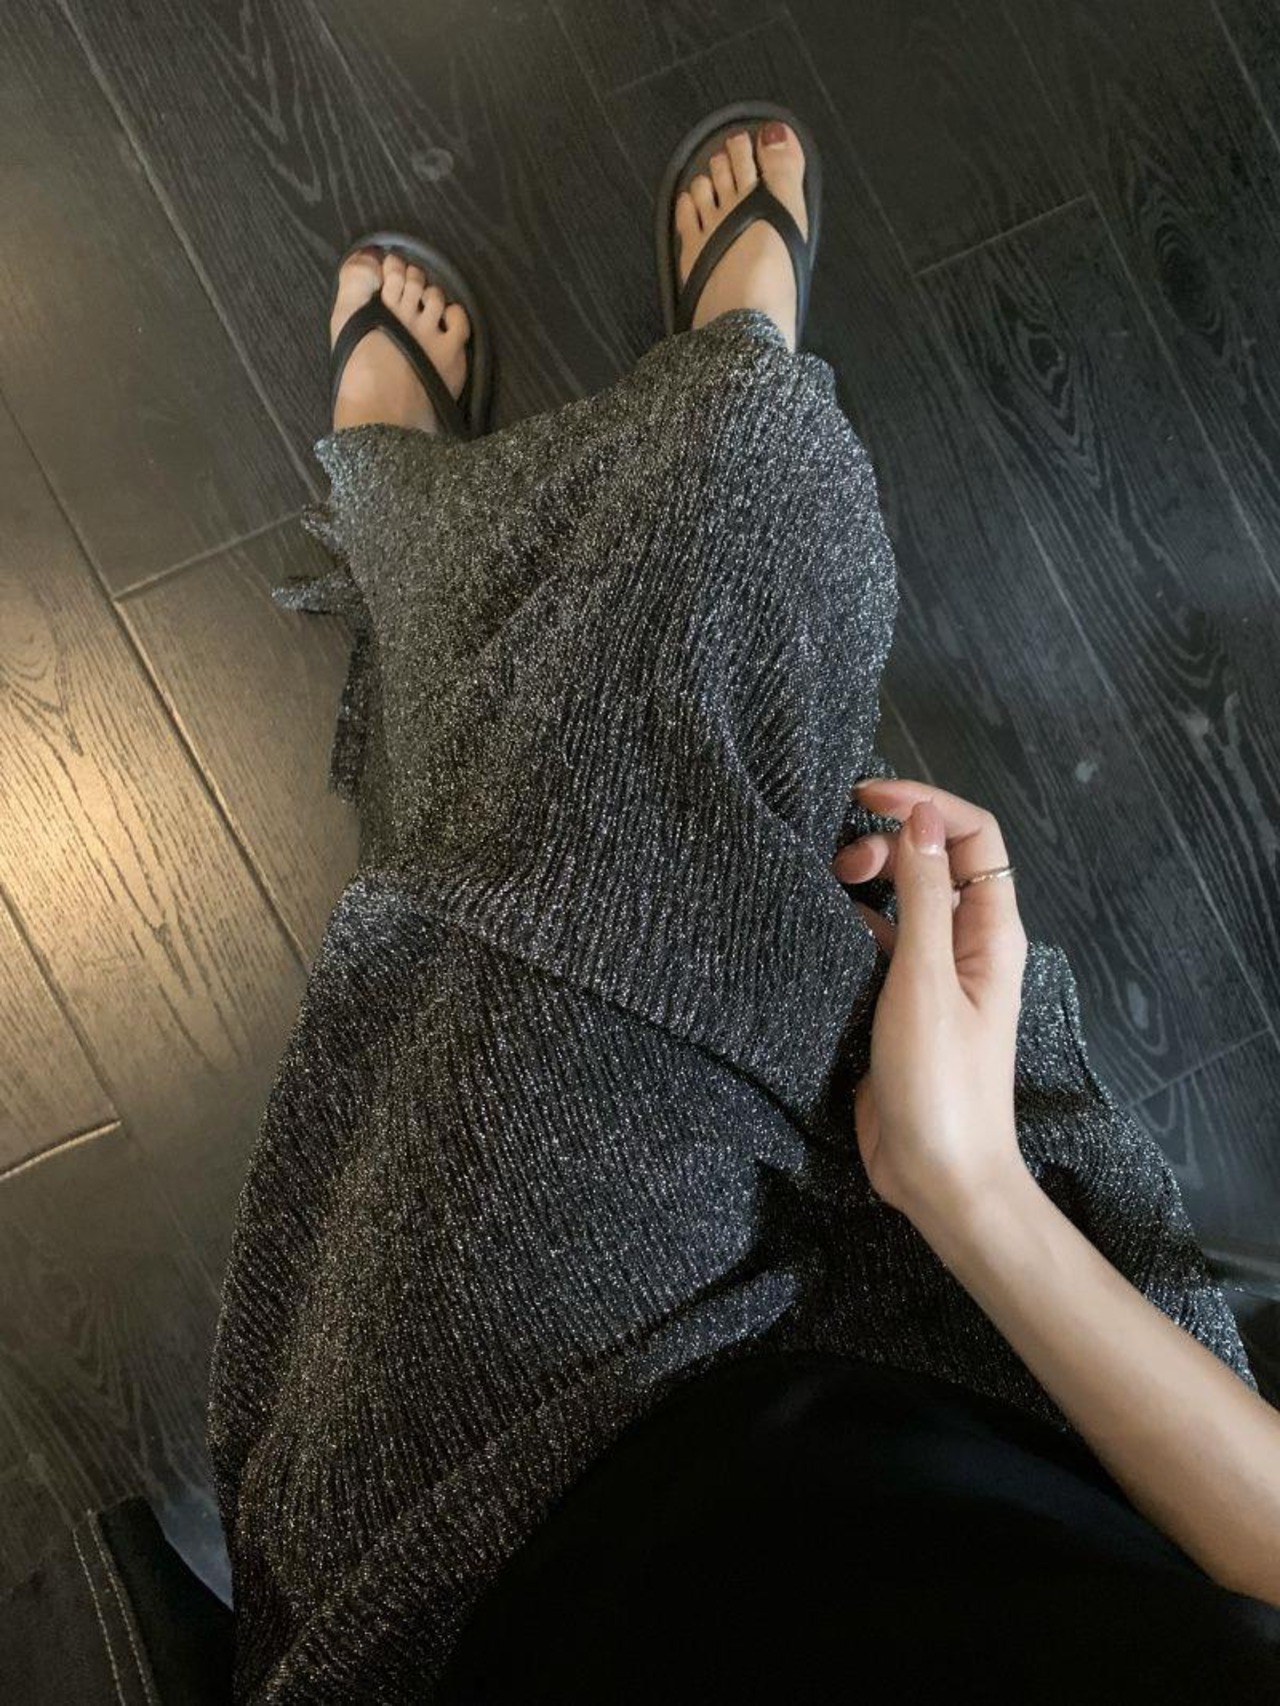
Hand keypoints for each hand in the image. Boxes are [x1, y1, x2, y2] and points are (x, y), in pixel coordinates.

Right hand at [831, 778, 1029, 1225]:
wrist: (939, 1178)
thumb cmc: (941, 1082)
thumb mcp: (924, 980)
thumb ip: (923, 896)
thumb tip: (919, 817)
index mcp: (990, 930)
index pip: (971, 834)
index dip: (924, 802)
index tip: (866, 796)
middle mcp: (965, 944)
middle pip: (933, 860)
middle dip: (886, 843)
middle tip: (839, 865)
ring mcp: (932, 976)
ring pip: (900, 902)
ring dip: (863, 885)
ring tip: (822, 894)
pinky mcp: (898, 1007)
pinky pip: (875, 947)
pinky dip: (848, 930)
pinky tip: (817, 937)